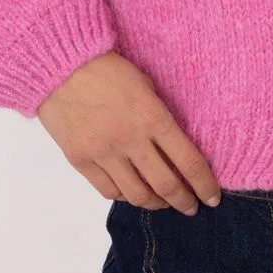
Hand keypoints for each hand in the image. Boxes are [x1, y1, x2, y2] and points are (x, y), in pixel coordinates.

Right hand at [35, 51, 221, 214]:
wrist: (61, 66)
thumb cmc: (108, 69)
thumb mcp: (146, 86)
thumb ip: (160, 118)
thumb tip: (176, 150)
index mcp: (152, 117)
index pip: (189, 162)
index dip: (205, 185)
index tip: (212, 197)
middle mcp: (130, 140)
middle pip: (166, 186)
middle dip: (184, 201)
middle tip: (191, 206)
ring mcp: (103, 153)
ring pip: (137, 196)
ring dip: (156, 204)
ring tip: (163, 202)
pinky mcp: (81, 161)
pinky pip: (109, 191)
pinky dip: (126, 196)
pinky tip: (134, 192)